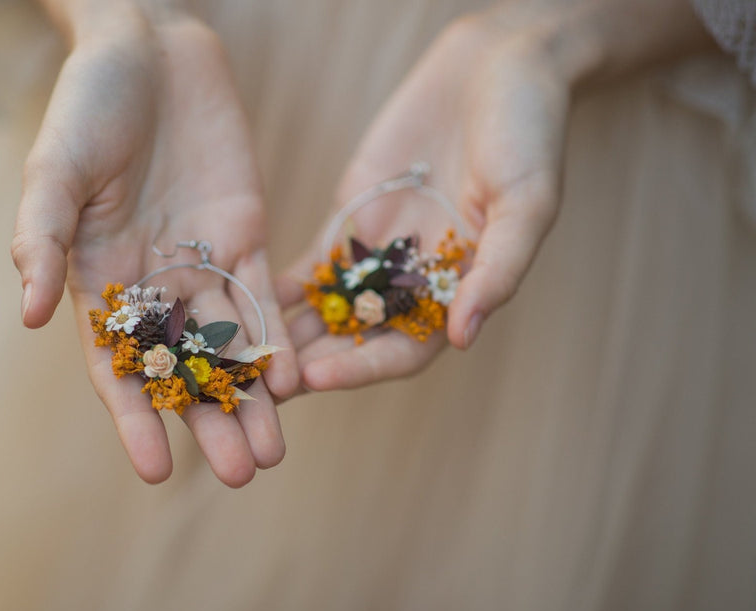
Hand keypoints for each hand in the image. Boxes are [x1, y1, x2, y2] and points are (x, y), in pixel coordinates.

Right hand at [11, 7, 297, 486]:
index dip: (132, 418)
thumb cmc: (87, 106)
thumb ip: (42, 238)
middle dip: (209, 420)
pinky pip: (263, 296)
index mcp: (98, 281)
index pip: (116, 365)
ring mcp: (201, 264)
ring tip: (272, 452)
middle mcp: (152, 285)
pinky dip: (277, 337)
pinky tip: (296, 378)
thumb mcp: (54, 170)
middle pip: (181, 369)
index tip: (152, 470)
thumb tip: (28, 315)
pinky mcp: (245, 236)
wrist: (148, 49)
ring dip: (251, 398)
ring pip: (229, 345)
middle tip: (238, 473)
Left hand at [278, 0, 712, 392]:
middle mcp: (415, 282)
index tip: (319, 379)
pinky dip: (283, 286)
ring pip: (328, 309)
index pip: (406, 348)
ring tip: (242, 353)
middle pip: (357, 338)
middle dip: (312, 362)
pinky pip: (313, 264)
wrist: (497, 67)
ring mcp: (378, 253)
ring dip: (290, 334)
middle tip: (262, 383)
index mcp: (460, 290)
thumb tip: (464, 336)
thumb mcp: (528, 200)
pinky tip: (243, 297)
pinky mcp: (351, 219)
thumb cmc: (529, 134)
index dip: (363, 367)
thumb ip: (498, 269)